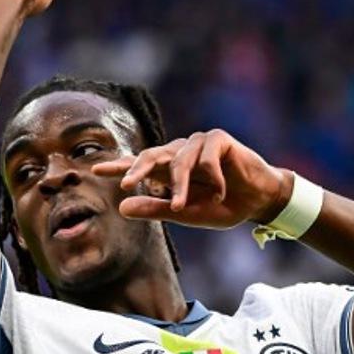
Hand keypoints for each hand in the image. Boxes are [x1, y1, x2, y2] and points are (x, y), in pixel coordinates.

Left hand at [92, 129, 292, 228]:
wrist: (258, 201)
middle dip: (137, 169)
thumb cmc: (222, 206)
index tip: (95, 170)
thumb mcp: (186, 214)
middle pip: (151, 155)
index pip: (139, 164)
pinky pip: (206, 157)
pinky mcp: (218, 139)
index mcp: (170, 169)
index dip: (118, 166)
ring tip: (183, 206)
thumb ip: (156, 209)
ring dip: (181, 186)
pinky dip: (212, 178)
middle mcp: (180, 152)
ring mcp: (199, 143)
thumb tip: (121, 207)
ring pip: (179, 161)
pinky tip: (220, 191)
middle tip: (124, 183)